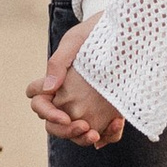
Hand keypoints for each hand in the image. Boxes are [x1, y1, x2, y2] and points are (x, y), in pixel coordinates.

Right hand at [30, 23, 126, 148]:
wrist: (126, 28)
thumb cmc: (95, 30)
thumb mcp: (75, 40)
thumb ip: (58, 62)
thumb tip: (48, 88)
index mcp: (56, 81)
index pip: (39, 103)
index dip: (48, 113)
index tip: (65, 116)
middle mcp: (69, 97)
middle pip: (56, 125)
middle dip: (67, 131)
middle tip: (86, 128)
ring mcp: (88, 105)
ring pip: (78, 133)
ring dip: (86, 138)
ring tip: (99, 134)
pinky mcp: (108, 109)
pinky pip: (104, 131)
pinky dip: (109, 134)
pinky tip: (118, 122)